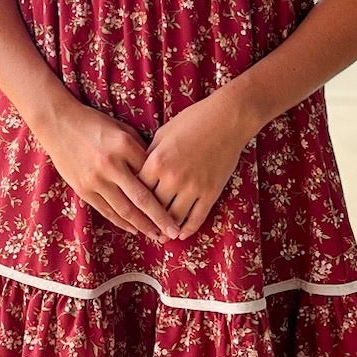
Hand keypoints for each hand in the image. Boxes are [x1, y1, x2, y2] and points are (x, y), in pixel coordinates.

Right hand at [37, 99, 185, 240]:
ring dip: (143, 226)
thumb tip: (158, 172)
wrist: (58, 122)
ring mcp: (95, 179)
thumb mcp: (122, 129)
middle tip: (174, 233)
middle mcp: (111, 164)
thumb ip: (139, 150)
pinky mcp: (83, 189)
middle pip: (142, 198)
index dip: (167, 192)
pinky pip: (106, 210)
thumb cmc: (95, 124)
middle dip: (160, 218)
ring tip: (157, 236)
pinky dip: (121, 222)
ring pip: (124, 209)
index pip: (151, 175)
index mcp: (124, 145)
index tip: (181, 205)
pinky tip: (134, 229)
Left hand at [135, 88, 251, 240]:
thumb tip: (139, 173)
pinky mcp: (211, 192)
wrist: (227, 119)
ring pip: (173, 217)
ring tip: (160, 236)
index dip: (132, 201)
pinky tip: (181, 234)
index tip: (129, 210)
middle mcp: (172, 178)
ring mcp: (193, 187)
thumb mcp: (163, 134)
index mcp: (156, 161)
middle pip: (153, 208)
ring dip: (165, 230)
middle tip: (141, 230)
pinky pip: (197, 218)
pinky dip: (188, 229)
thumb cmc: (193, 121)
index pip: (137, 190)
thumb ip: (149, 155)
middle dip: (146, 221)